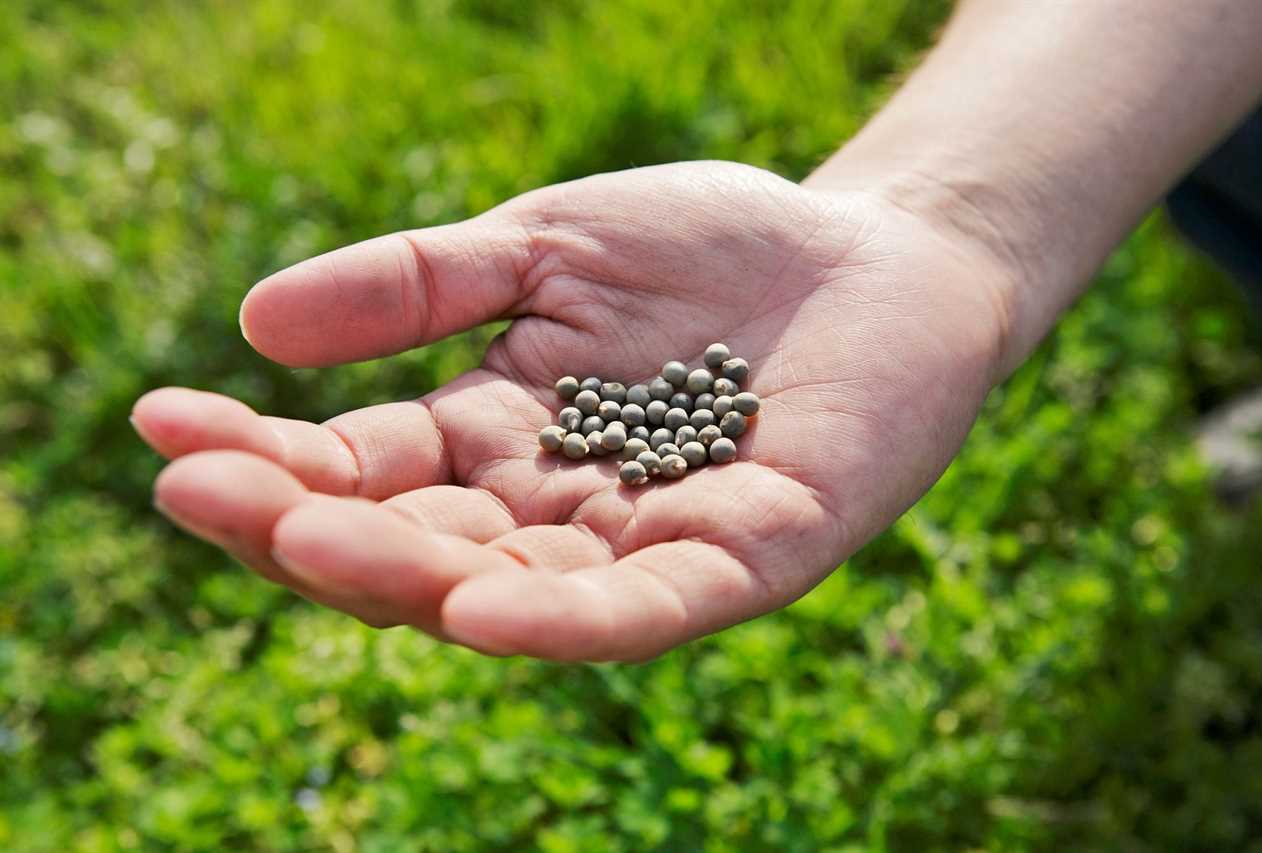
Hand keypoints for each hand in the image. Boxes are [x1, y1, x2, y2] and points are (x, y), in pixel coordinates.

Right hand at [131, 161, 1011, 660]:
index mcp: (498, 439)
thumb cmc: (711, 248)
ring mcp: (649, 544)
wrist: (873, 252)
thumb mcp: (545, 243)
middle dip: (308, 526)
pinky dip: (567, 615)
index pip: (361, 470)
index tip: (159, 425)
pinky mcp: (751, 557)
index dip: (264, 458)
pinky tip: (483, 607)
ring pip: (512, 590)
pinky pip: (649, 606)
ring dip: (410, 576)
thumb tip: (256, 321)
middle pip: (416, 547)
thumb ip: (420, 283)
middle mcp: (557, 511)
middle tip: (205, 493)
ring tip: (309, 540)